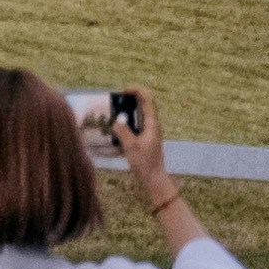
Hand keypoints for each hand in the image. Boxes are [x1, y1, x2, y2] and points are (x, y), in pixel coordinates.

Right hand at [120, 100, 209, 258]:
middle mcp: (153, 125)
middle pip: (144, 104)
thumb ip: (123, 132)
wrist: (154, 179)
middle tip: (117, 100)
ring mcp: (150, 132)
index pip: (148, 99)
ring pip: (140, 114)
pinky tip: (117, 128)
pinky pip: (136, 124)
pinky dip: (127, 122)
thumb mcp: (131, 147)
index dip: (138, 90)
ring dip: (128, 110)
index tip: (124, 90)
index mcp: (153, 124)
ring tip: (114, 111)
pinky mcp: (146, 139)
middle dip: (131, 99)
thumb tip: (116, 120)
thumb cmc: (145, 164)